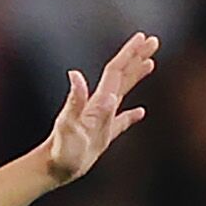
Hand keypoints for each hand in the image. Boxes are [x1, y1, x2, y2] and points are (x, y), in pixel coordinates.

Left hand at [43, 31, 157, 184]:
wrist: (52, 167)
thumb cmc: (60, 149)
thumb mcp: (68, 124)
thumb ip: (75, 101)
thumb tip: (77, 75)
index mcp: (96, 101)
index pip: (115, 71)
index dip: (130, 54)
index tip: (143, 38)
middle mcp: (99, 106)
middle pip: (122, 75)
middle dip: (137, 57)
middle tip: (153, 41)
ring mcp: (102, 120)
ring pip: (123, 92)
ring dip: (136, 76)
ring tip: (150, 63)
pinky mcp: (103, 136)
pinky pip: (122, 121)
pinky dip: (131, 115)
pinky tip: (140, 112)